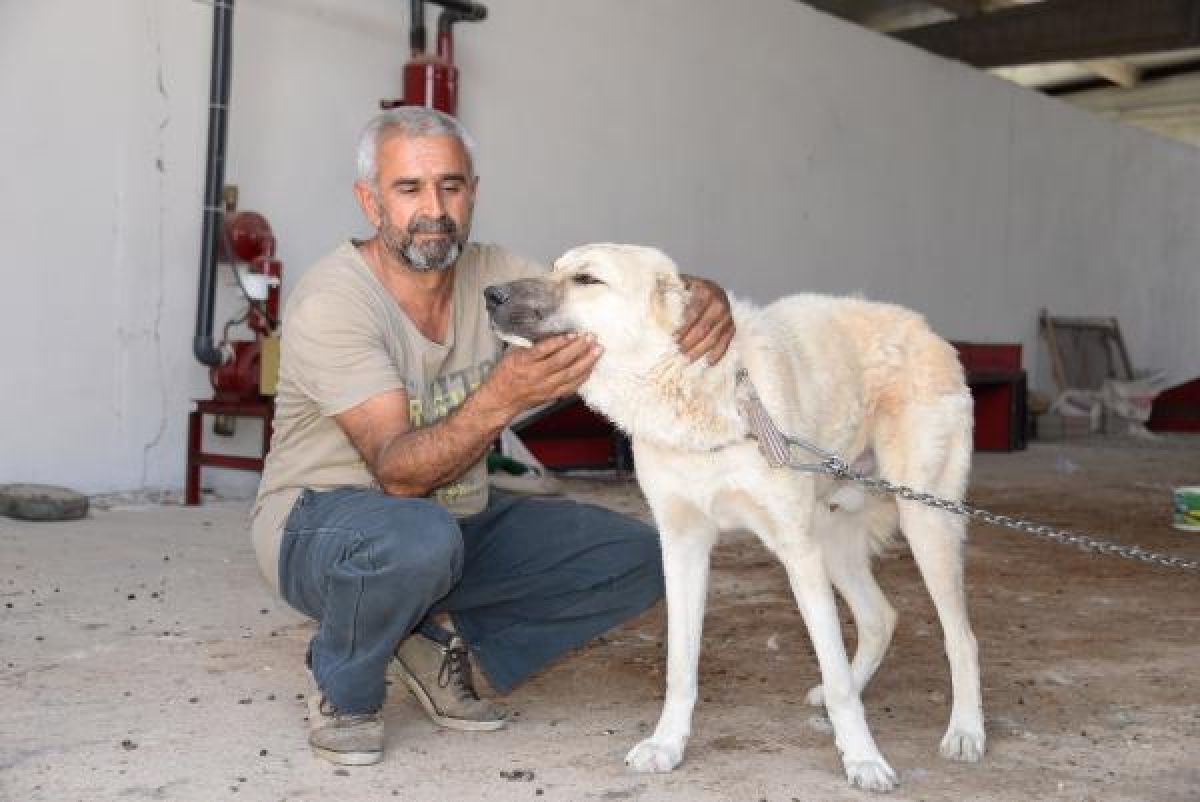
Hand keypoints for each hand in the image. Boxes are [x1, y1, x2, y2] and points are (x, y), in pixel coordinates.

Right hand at [484, 333, 602, 416]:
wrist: (500, 399)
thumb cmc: (505, 374)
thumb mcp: (512, 353)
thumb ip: (530, 344)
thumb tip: (549, 331)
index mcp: (523, 361)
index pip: (544, 350)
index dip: (560, 341)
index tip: (573, 333)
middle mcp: (535, 375)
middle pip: (560, 361)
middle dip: (578, 349)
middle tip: (590, 337)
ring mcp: (545, 387)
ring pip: (569, 374)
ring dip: (585, 361)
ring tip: (597, 350)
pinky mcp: (551, 395)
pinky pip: (570, 386)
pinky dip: (582, 377)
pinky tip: (590, 367)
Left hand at [676, 276, 734, 363]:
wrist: (713, 289)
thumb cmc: (691, 289)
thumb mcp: (681, 284)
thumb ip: (670, 288)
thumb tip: (652, 296)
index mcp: (705, 291)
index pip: (694, 313)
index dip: (683, 328)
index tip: (673, 339)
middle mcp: (719, 303)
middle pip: (704, 327)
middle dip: (690, 342)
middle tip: (678, 353)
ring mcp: (727, 316)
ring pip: (714, 337)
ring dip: (700, 350)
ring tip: (687, 360)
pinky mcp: (731, 326)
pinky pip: (726, 342)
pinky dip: (718, 353)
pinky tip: (708, 362)